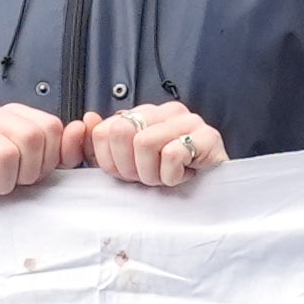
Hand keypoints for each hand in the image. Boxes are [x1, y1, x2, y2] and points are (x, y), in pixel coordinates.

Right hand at [0, 99, 75, 198]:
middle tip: (10, 181)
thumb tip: (81, 127)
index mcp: (14, 113)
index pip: (51, 127)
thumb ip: (65, 151)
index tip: (30, 173)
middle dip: (26, 172)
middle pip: (30, 138)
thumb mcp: (38, 168)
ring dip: (2, 182)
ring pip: (5, 154)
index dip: (47, 160)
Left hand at [75, 100, 228, 188]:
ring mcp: (187, 120)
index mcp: (143, 114)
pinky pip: (172, 154)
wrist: (214, 192)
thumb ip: (103, 147)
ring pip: (144, 144)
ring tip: (168, 177)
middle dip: (130, 168)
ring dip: (153, 174)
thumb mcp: (129, 165)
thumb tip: (88, 120)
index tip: (132, 174)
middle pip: (120, 133)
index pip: (103, 131)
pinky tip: (185, 176)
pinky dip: (173, 176)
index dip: (111, 163)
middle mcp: (164, 111)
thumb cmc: (171, 178)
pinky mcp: (208, 135)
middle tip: (150, 177)